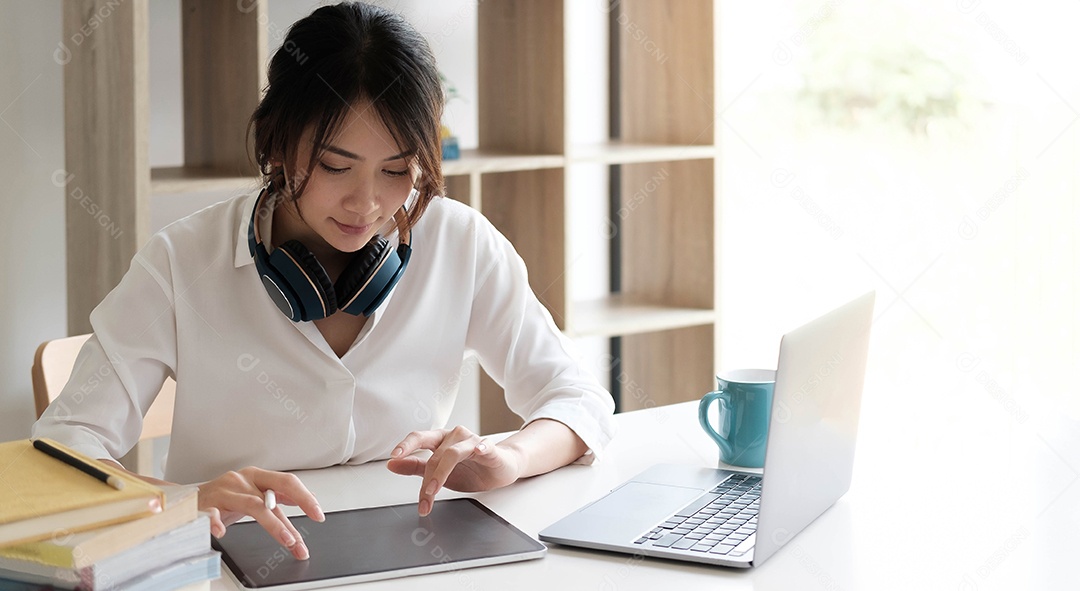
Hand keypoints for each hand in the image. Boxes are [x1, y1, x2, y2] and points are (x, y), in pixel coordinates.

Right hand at [197, 466, 324, 559]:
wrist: (187, 499)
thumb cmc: (224, 498)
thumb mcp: (253, 495)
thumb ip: (278, 500)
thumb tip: (310, 501)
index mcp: (257, 476)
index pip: (287, 483)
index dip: (305, 497)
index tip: (318, 514)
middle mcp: (242, 480)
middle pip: (275, 492)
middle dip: (294, 513)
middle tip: (305, 536)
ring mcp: (224, 491)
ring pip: (253, 505)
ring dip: (274, 525)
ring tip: (287, 541)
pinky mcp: (205, 505)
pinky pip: (211, 514)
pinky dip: (215, 523)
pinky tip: (221, 532)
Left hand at [386, 426, 522, 515]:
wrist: (500, 469)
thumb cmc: (471, 468)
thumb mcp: (438, 472)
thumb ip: (415, 467)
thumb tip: (392, 464)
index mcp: (440, 440)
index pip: (420, 438)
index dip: (407, 445)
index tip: (394, 455)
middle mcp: (454, 436)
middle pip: (435, 455)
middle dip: (427, 480)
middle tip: (423, 499)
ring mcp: (472, 441)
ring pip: (452, 454)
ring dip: (441, 473)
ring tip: (433, 490)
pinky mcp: (490, 448)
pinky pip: (484, 446)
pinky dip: (481, 447)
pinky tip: (478, 451)